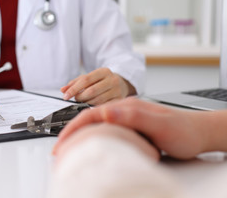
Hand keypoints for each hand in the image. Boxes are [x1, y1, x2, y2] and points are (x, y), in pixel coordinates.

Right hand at [54, 98, 210, 159]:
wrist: (199, 132)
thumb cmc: (183, 130)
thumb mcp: (160, 125)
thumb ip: (134, 116)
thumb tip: (106, 111)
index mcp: (126, 107)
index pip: (91, 115)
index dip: (73, 128)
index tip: (62, 142)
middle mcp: (123, 110)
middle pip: (89, 119)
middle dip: (71, 133)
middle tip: (59, 150)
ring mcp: (125, 117)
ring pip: (94, 124)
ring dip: (78, 134)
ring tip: (68, 146)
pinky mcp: (129, 126)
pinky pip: (104, 129)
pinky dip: (91, 137)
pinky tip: (90, 144)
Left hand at [60, 68, 135, 104]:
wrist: (122, 84)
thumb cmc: (102, 81)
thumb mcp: (90, 78)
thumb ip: (75, 83)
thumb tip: (63, 90)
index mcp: (103, 71)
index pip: (85, 80)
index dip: (74, 89)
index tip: (65, 96)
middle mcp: (112, 80)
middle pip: (91, 91)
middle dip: (80, 97)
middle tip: (75, 99)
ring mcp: (117, 91)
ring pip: (97, 100)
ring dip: (86, 103)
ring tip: (83, 102)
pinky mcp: (120, 101)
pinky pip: (103, 107)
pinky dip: (94, 108)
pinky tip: (91, 107)